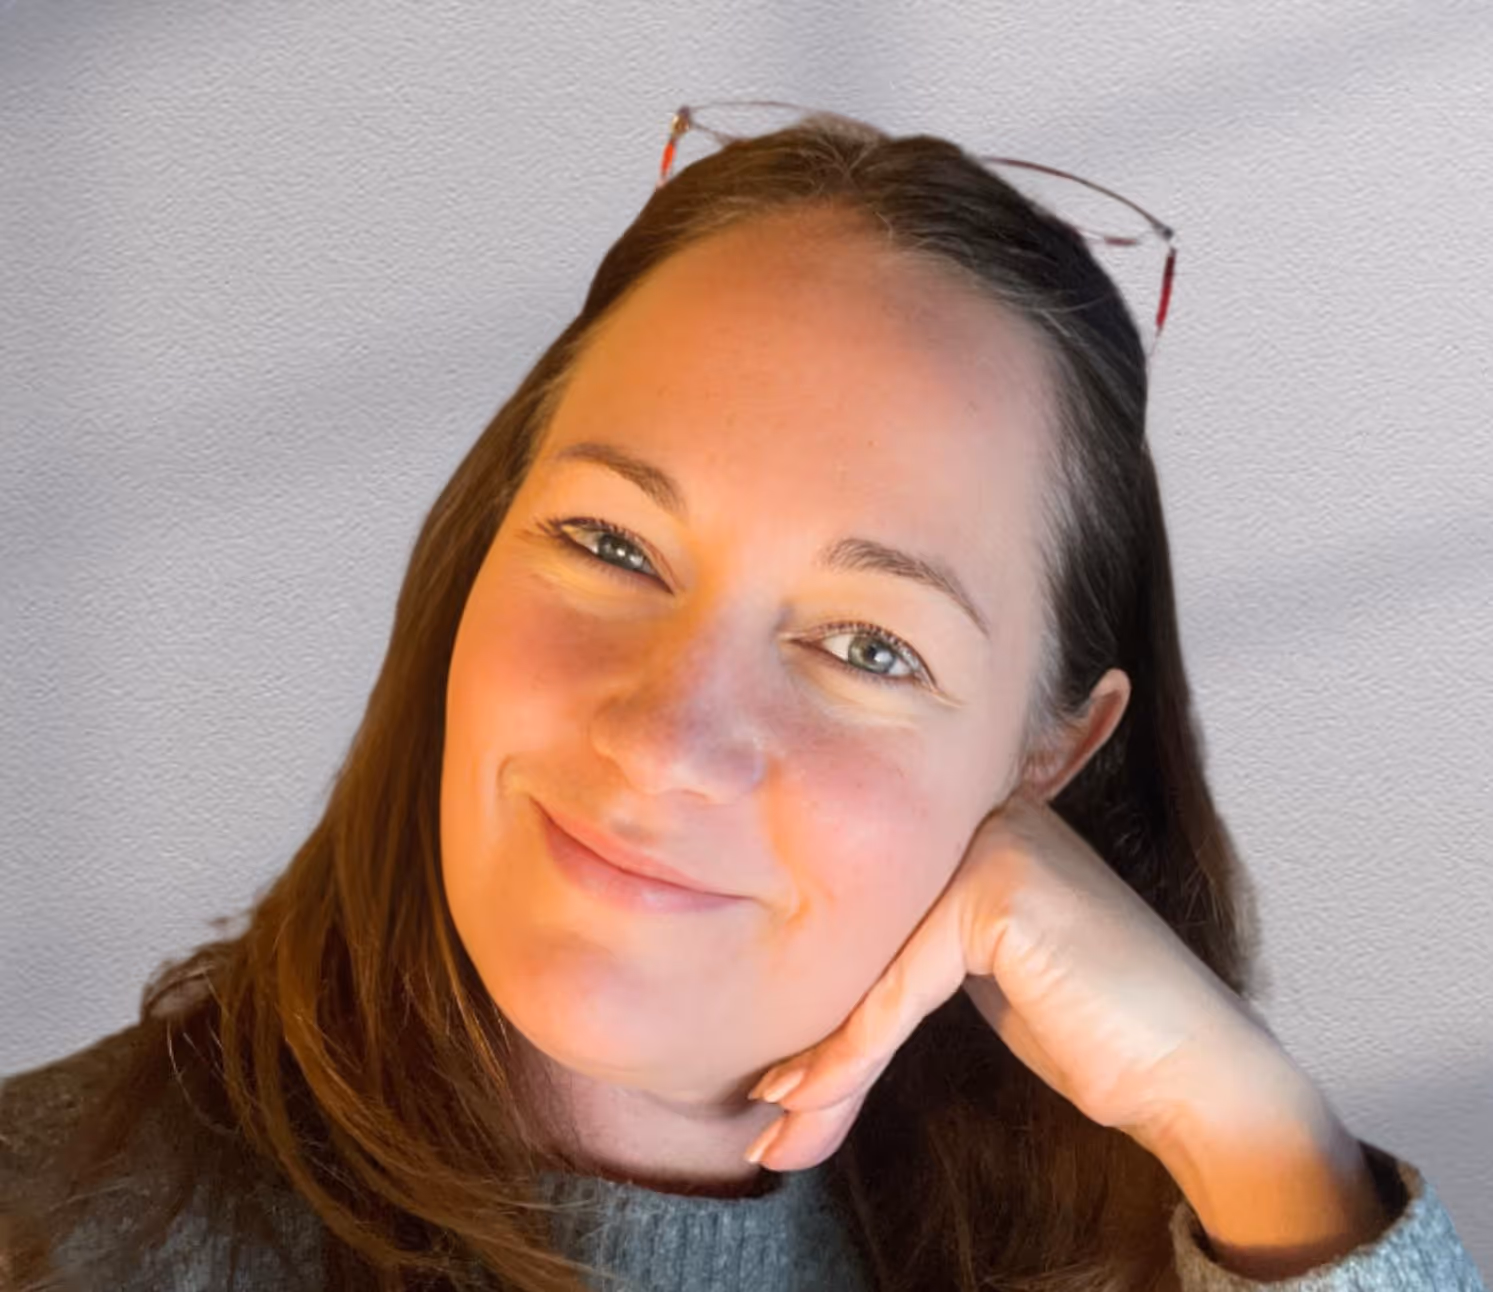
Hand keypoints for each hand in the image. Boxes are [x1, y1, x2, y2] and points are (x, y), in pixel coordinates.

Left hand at [744, 787, 1299, 1171]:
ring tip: (782, 1130)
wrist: (1198, 1071)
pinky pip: (902, 985)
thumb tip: (803, 1012)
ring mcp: (993, 844)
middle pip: (866, 938)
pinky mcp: (999, 890)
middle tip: (771, 1121)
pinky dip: (856, 1053)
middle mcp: (980, 817)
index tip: (778, 1080)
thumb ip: (907, 959)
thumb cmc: (1096, 1029)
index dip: (824, 1004)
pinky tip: (813, 1100)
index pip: (870, 916)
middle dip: (819, 1041)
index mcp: (973, 824)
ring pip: (874, 966)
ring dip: (827, 1062)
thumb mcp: (981, 978)